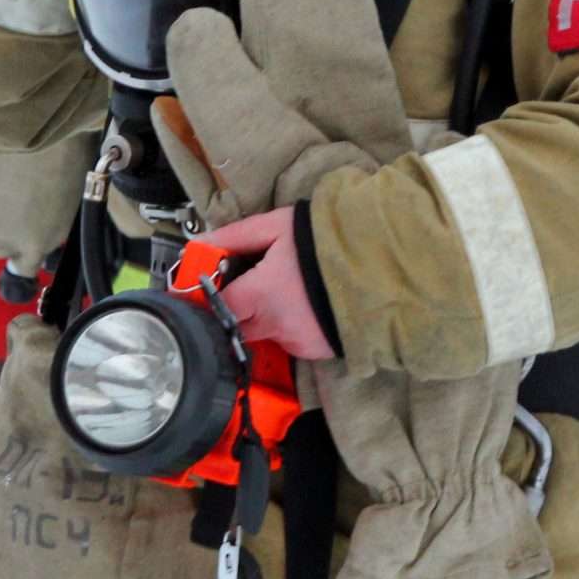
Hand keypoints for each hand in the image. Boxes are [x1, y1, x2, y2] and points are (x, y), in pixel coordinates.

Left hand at [204, 207, 334, 361]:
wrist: (380, 264)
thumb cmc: (323, 240)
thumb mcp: (277, 226)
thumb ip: (235, 236)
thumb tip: (198, 244)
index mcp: (259, 295)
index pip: (217, 308)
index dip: (214, 297)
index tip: (218, 286)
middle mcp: (274, 325)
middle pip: (238, 327)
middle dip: (241, 310)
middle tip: (256, 287)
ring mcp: (296, 342)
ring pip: (267, 335)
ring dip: (269, 320)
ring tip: (290, 292)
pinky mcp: (316, 352)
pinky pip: (293, 342)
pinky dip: (294, 328)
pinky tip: (310, 307)